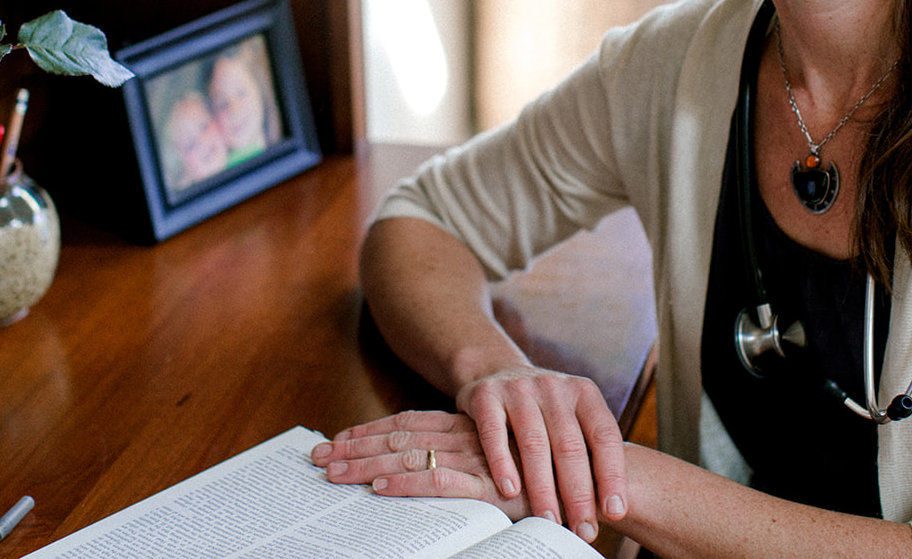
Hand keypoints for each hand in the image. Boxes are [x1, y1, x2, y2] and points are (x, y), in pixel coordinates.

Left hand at [312, 410, 529, 520]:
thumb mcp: (498, 462)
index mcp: (467, 427)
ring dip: (368, 466)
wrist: (593, 482)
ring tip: (334, 473)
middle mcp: (466, 437)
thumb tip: (425, 466)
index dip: (371, 431)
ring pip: (409, 458)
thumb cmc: (546, 475)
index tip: (338, 438)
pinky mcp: (487, 486)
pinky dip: (407, 485)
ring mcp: (475, 460)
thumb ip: (468, 460)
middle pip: (398, 438)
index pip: (408, 423)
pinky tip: (380, 488)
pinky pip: (438, 482)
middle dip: (355, 447)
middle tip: (318, 456)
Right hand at [455, 365, 627, 542]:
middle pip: (570, 445)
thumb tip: (610, 507)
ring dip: (543, 488)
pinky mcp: (486, 396)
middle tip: (583, 529)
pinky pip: (494, 434)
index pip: (604, 435)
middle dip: (578, 494)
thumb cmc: (544, 409)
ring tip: (549, 521)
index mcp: (584, 393)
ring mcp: (519, 389)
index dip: (612, 474)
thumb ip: (588, 449)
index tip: (615, 511)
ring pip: (534, 444)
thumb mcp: (572, 415)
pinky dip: (502, 464)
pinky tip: (510, 492)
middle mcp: (554, 387)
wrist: (496, 370)